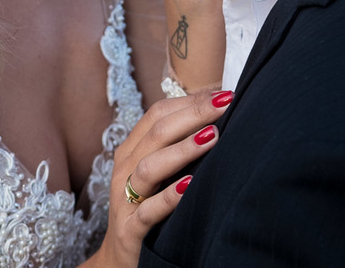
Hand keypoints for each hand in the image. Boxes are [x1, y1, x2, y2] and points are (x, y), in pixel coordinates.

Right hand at [88, 89, 234, 267]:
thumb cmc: (147, 207)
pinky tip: (190, 185)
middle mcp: (125, 169)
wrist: (119, 257)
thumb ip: (176, 147)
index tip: (221, 93)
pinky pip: (149, 211)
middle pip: (156, 133)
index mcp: (131, 151)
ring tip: (212, 137)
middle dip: (192, 115)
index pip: (156, 115)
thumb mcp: (156, 173)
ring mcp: (125, 199)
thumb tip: (216, 116)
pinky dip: (169, 196)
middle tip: (225, 104)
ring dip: (182, 150)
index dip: (188, 101)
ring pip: (149, 167)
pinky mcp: (131, 229)